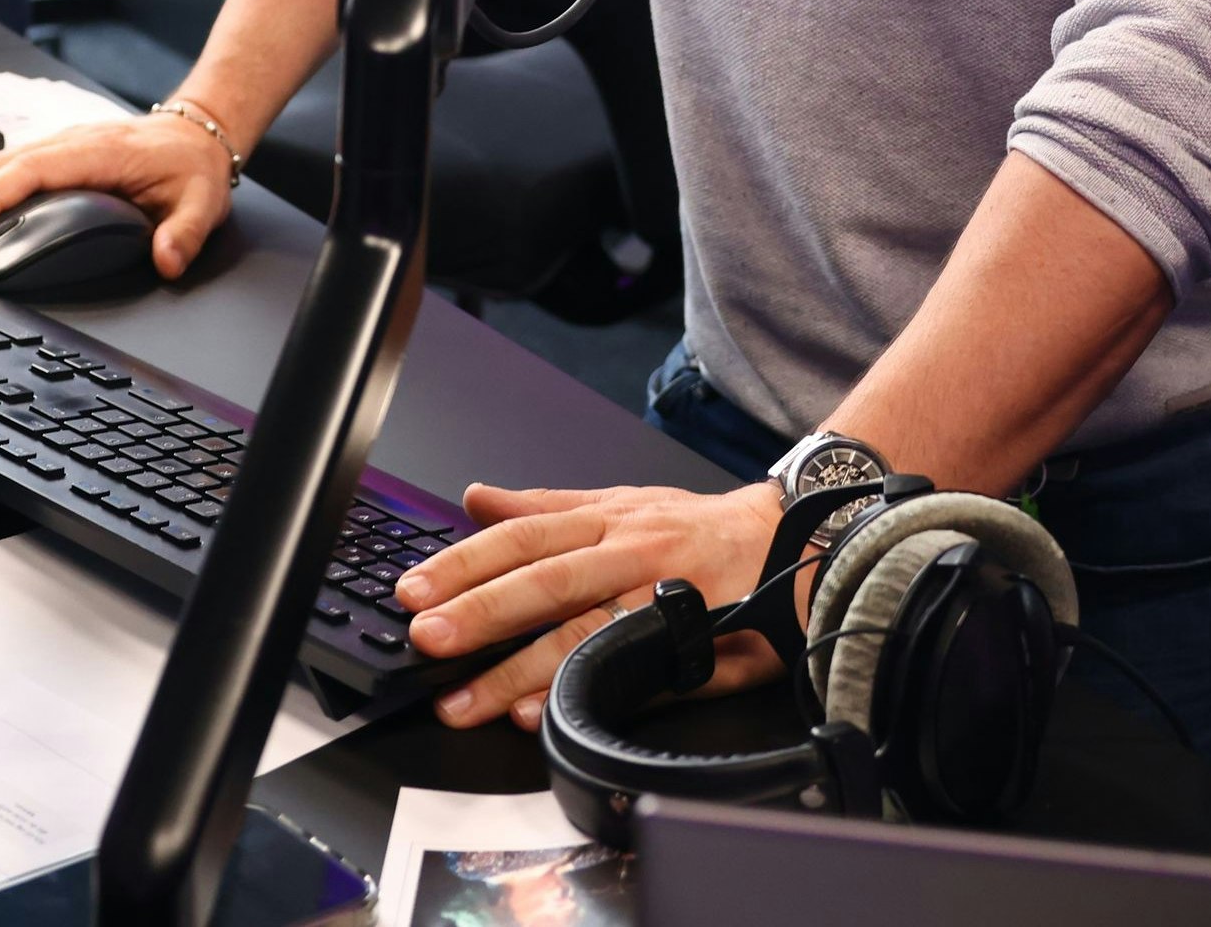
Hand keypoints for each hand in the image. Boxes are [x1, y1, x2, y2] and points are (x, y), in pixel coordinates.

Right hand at [0, 113, 232, 280]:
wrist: (195, 135)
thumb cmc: (191, 166)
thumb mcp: (204, 201)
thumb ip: (186, 233)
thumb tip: (166, 261)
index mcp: (99, 152)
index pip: (33, 169)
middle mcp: (70, 143)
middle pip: (1, 169)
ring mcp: (57, 148)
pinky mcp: (51, 158)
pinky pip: (4, 171)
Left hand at [393, 480, 790, 729]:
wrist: (797, 542)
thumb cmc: (699, 530)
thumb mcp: (622, 500)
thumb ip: (546, 505)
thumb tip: (476, 498)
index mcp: (605, 519)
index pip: (523, 537)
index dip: (465, 562)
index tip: (414, 590)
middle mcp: (629, 553)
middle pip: (545, 581)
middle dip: (480, 612)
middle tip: (425, 639)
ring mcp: (661, 598)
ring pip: (583, 632)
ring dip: (519, 670)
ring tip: (467, 702)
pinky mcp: (691, 643)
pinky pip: (632, 671)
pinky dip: (588, 691)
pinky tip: (545, 713)